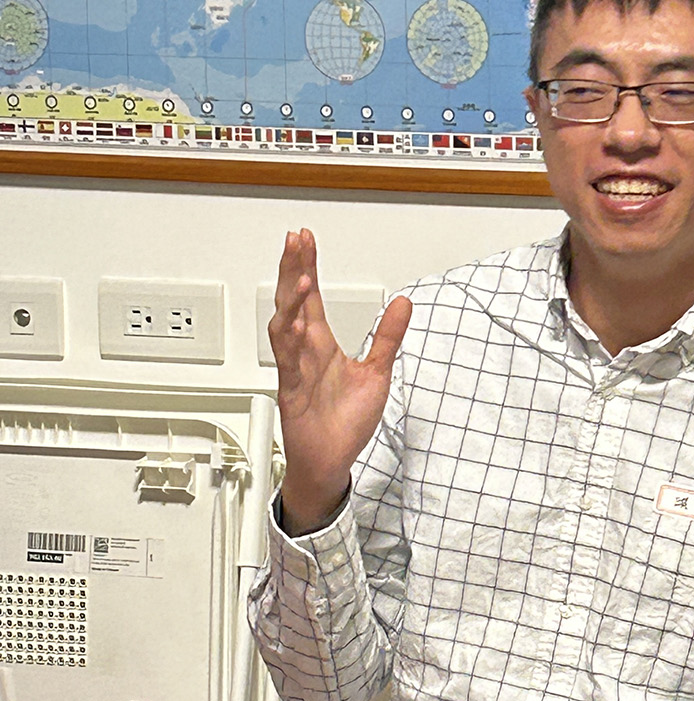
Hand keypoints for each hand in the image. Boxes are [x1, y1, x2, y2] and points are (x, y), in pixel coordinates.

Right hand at [269, 228, 411, 533]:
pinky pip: (289, 364)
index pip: (310, 297)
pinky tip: (296, 324)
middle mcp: (305, 353)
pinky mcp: (293, 393)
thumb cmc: (345, 422)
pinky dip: (291, 344)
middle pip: (292, 302)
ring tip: (301, 275)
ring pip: (284, 327)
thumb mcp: (377, 372)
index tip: (304, 238)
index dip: (306, 266)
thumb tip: (402, 303)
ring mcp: (296, 371)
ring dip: (291, 301)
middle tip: (295, 241)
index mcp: (320, 345)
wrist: (330, 462)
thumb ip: (388, 337)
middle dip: (293, 270)